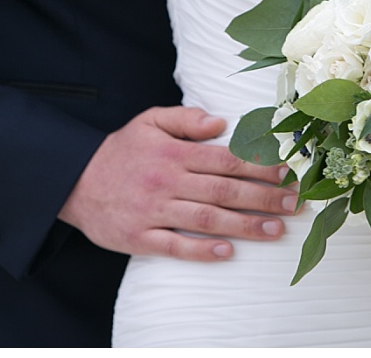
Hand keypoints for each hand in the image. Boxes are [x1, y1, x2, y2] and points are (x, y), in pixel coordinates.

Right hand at [59, 106, 297, 260]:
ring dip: (245, 226)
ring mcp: (154, 211)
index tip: (288, 173)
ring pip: (206, 220)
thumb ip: (185, 118)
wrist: (73, 182)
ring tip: (277, 230)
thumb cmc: (120, 152)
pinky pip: (175, 246)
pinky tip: (228, 252)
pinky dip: (202, 250)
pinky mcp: (140, 237)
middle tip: (296, 204)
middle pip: (224, 191)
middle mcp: (167, 182)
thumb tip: (220, 121)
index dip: (259, 167)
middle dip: (264, 198)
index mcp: (174, 154)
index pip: (226, 160)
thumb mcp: (149, 121)